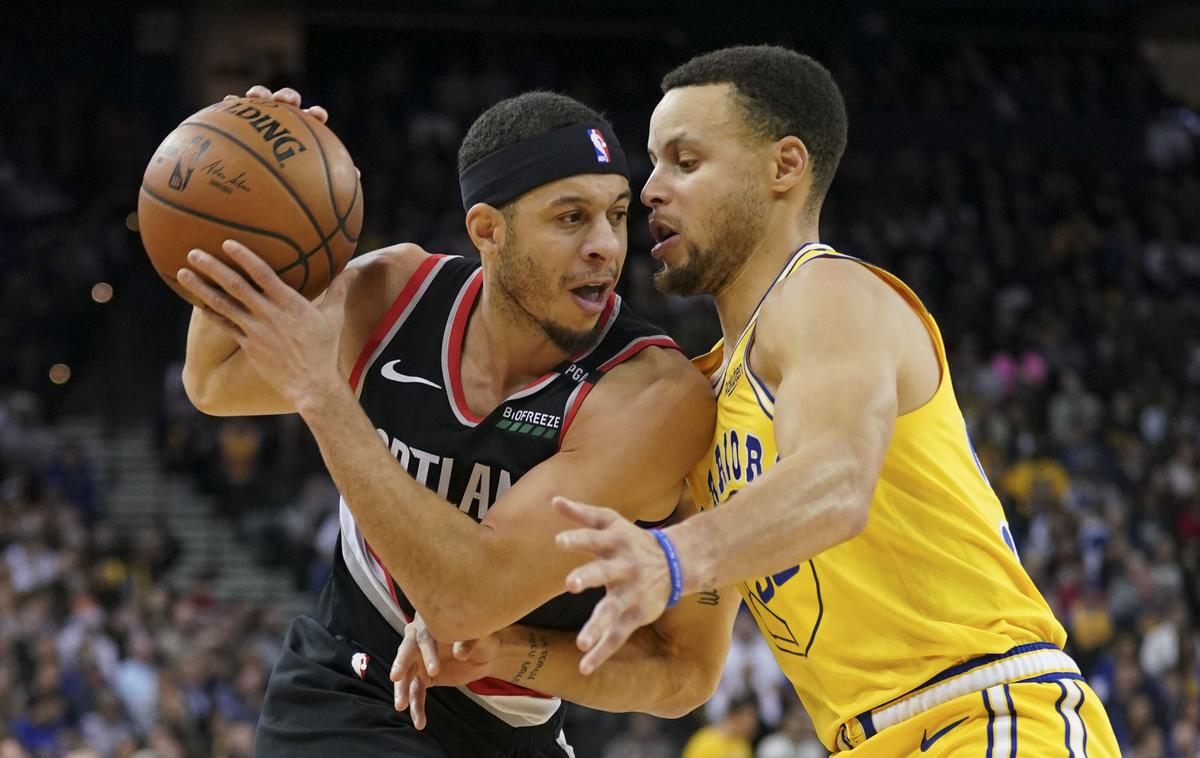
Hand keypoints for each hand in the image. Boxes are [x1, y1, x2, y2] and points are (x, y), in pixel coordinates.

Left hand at [175, 240, 356, 409]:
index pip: (263, 274)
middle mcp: (269, 314)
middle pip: (235, 286)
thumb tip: (353, 269)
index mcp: (290, 303)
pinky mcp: (249, 345)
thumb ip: (339, 289)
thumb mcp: (334, 316)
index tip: (227, 242)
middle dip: (212, 267)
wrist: (313, 383)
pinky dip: (210, 314)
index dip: (244, 257)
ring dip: (201, 288)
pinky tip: (197, 304)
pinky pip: (225, 327)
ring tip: (183, 273)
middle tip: (193, 252)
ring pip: (223, 305)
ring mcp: (256, 331)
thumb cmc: (325, 348)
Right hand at [226, 86, 358, 178]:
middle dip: (288, 96)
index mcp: (301, 133)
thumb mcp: (306, 185)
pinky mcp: (237, 120)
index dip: (316, 114)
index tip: (318, 116)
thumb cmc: (282, 188)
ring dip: (261, 94)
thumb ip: (328, 178)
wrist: (251, 188)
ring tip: (254, 96)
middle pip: (288, 102)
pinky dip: (232, 104)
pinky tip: (228, 101)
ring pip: (261, 100)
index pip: (313, 119)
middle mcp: (280, 122)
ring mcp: (258, 119)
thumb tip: (357, 175)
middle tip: (286, 101)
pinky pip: (233, 110)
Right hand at [389, 614, 498, 729]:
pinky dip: (416, 707)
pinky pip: (416, 692)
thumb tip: (461, 653)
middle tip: (395, 677)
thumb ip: (470, 641)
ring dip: (402, 690)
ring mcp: (419, 660)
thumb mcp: (481, 636)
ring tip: (401, 706)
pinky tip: (419, 722)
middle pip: (407, 651)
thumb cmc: (481, 636)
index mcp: (432, 624)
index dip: (428, 652)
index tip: (434, 670)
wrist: (484, 653)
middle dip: (401, 664)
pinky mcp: (423, 677)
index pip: (426, 636)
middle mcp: (420, 640)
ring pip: (406, 675)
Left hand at [553, 497, 671, 673]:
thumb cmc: (632, 540)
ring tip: (581, 643)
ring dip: (597, 627)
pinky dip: (602, 652)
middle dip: (588, 577)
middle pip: (605, 573)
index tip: (559, 541)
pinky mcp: (635, 615)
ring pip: (613, 611)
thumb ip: (582, 514)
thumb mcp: (612, 523)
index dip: (577, 539)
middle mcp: (624, 568)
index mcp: (615, 544)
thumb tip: (554, 500)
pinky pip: (617, 636)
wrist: (676, 563)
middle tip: (571, 584)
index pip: (594, 539)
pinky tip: (584, 665)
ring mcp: (631, 594)